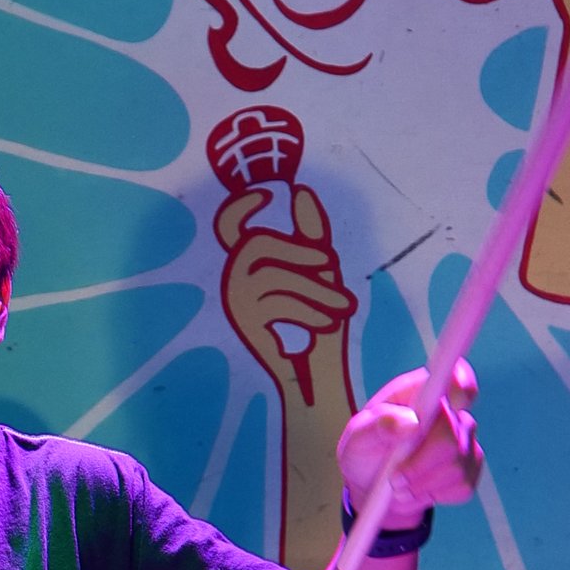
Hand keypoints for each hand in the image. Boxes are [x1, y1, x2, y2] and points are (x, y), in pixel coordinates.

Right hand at [214, 180, 356, 402]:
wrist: (316, 376)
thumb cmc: (318, 322)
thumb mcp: (321, 273)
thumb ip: (310, 236)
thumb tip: (300, 192)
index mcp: (249, 263)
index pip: (227, 225)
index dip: (239, 206)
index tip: (268, 196)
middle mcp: (234, 279)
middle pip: (258, 243)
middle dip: (301, 252)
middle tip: (332, 264)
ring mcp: (236, 302)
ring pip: (274, 276)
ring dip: (315, 289)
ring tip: (341, 305)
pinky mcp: (244, 325)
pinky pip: (277, 303)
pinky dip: (309, 311)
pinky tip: (325, 322)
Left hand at [341, 360, 481, 526]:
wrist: (371, 486)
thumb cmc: (364, 452)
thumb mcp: (357, 438)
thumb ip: (378, 426)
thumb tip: (411, 422)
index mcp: (421, 392)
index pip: (454, 376)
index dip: (461, 384)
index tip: (456, 401)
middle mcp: (448, 412)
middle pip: (451, 437)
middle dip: (419, 464)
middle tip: (394, 479)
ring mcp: (463, 440)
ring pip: (456, 467)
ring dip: (422, 484)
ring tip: (398, 486)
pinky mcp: (469, 468)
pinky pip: (462, 486)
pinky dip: (434, 494)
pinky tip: (417, 489)